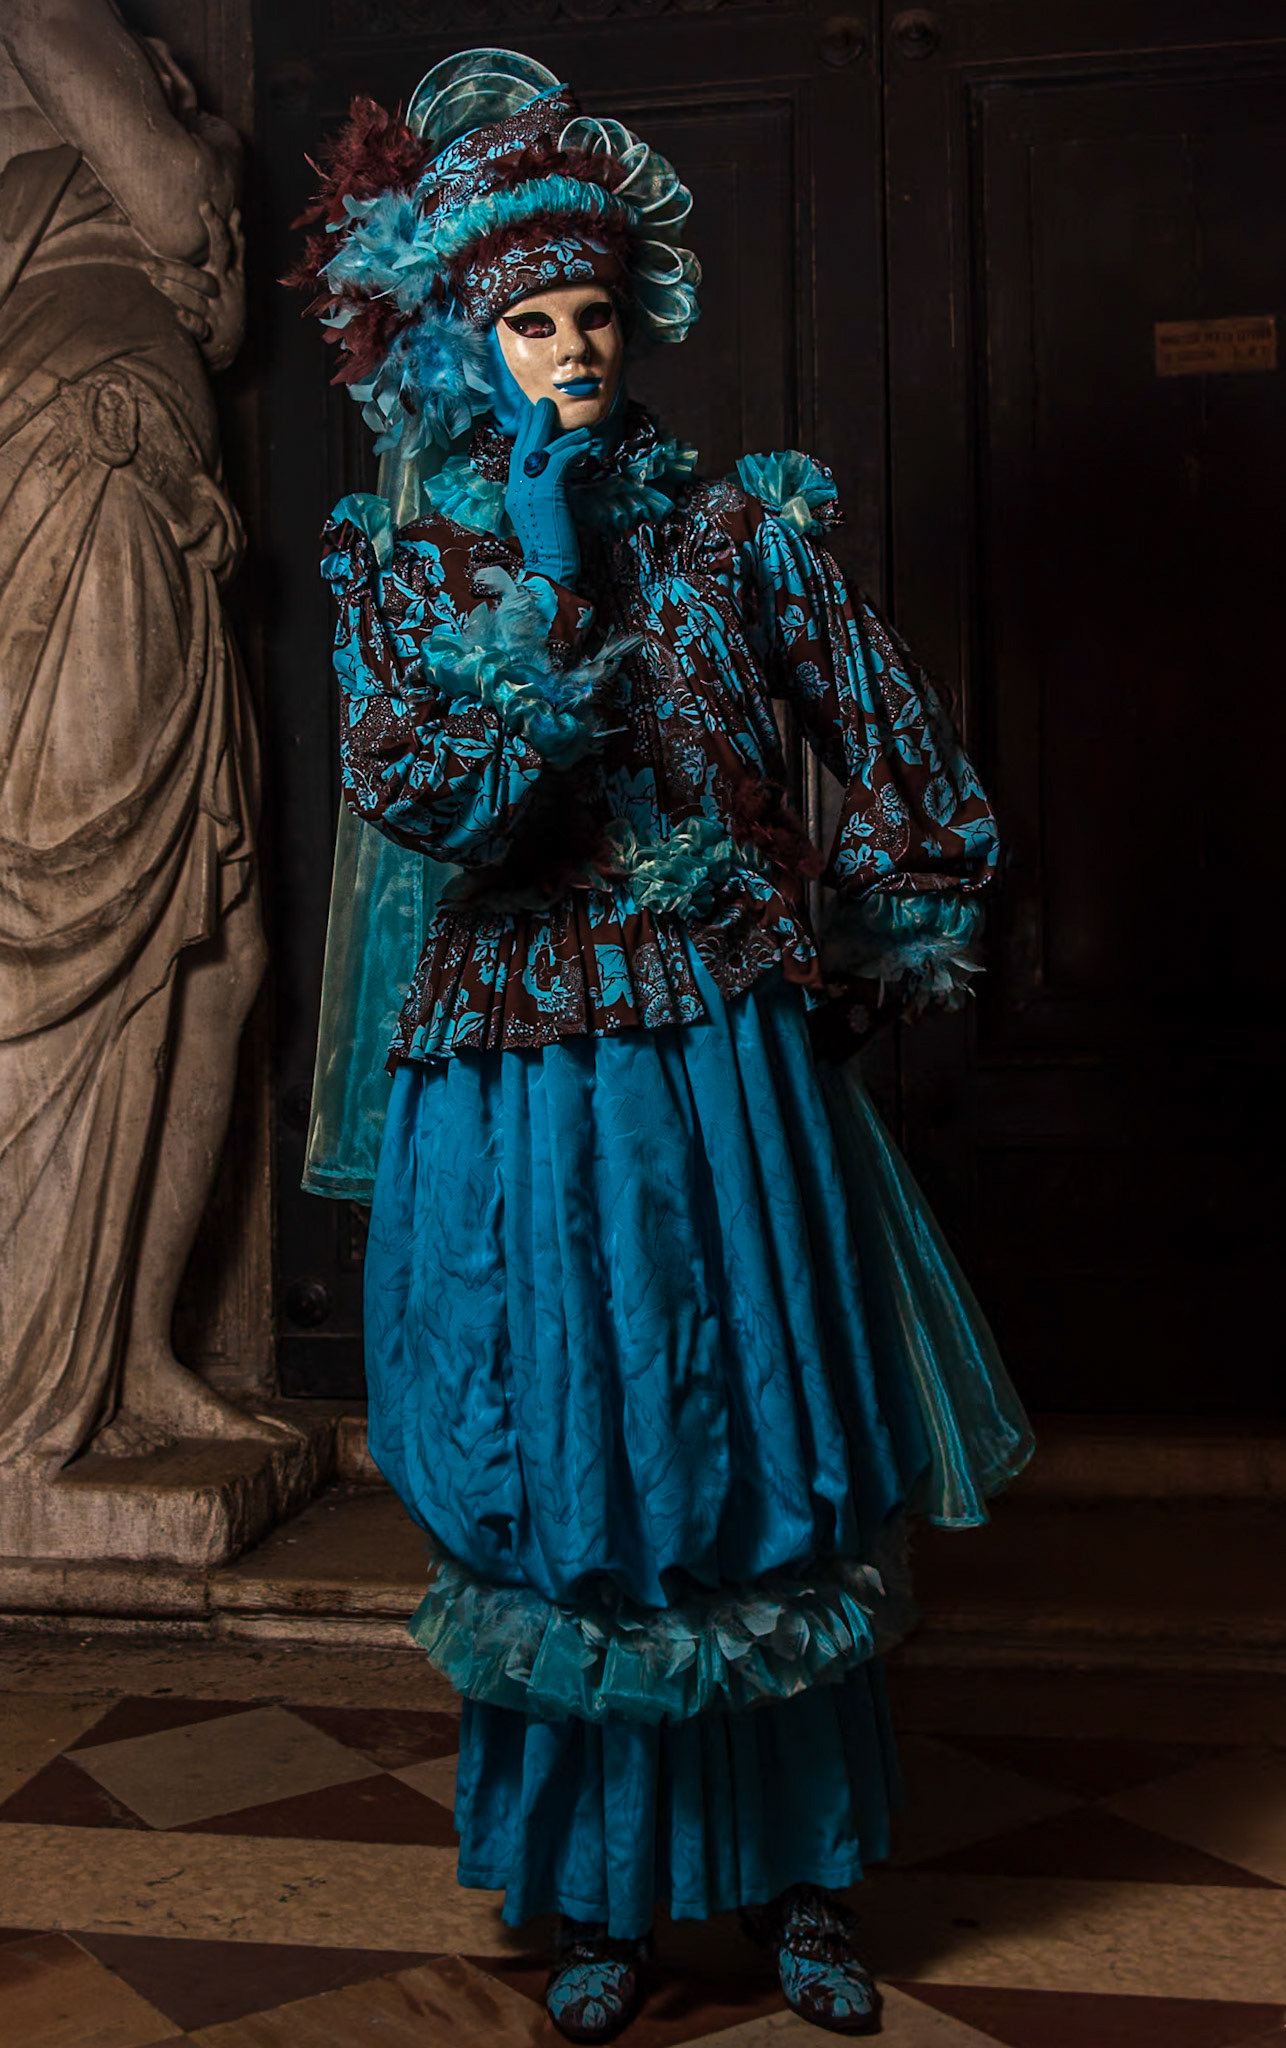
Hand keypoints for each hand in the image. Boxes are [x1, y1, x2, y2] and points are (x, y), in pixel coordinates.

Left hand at [147, 201, 244, 370]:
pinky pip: (200, 328)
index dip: (219, 227)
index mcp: (232, 276)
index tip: (204, 204)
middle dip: (188, 259)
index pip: (228, 247)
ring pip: (198, 299)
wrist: (227, 349)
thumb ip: (232, 249)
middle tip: (154, 258)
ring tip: (152, 276)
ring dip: (176, 287)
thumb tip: (236, 212)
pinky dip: (190, 321)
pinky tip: (178, 315)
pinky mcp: (212, 336)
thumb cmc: (223, 304)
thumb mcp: (233, 277)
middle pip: (210, 270)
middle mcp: (227, 293)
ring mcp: (220, 315)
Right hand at [504, 396, 590, 586]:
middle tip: (545, 404)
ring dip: (563, 436)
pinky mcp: (544, 493)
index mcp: (514, 493)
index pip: (517, 456)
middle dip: (535, 423)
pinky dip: (571, 450)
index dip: (526, 435)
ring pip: (541, 449)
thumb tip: (559, 474)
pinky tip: (584, 447)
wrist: (550, 570)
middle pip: (523, 446)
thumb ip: (546, 492)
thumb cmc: (553, 548)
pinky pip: (557, 460)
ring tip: (581, 430)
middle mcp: (516, 488)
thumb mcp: (545, 514)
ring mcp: (527, 490)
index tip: (535, 417)